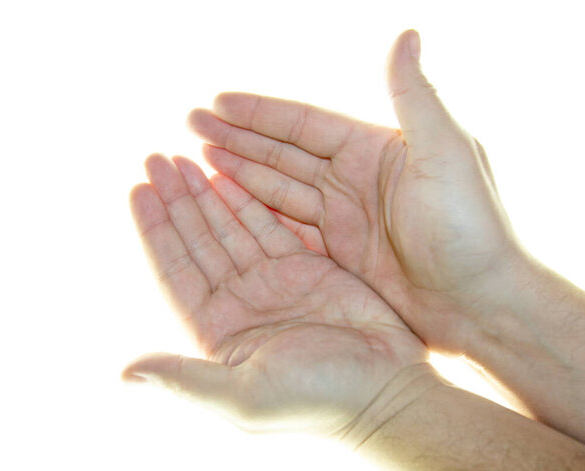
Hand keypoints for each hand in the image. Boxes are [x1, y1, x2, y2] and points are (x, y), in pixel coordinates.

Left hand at [122, 154, 427, 436]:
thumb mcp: (244, 396)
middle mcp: (240, 301)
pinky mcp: (305, 265)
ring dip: (206, 194)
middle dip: (177, 201)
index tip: (138, 189)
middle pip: (199, 240)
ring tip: (183, 160)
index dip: (156, 231)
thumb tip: (127, 373)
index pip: (176, 271)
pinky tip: (227, 177)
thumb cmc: (316, 400)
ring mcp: (272, 280)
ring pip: (230, 227)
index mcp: (219, 329)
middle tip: (157, 160)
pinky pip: (269, 225)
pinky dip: (248, 200)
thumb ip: (185, 378)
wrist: (385, 391)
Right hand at [186, 30, 521, 353]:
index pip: (303, 125)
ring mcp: (344, 218)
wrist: (482, 301)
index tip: (218, 103)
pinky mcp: (340, 254)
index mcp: (373, 150)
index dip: (260, 113)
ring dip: (240, 173)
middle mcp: (353, 180)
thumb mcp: (445, 153)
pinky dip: (257, 216)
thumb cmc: (471, 227)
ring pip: (279, 189)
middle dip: (237, 138)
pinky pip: (288, 227)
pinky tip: (230, 205)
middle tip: (192, 126)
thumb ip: (414, 97)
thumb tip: (407, 34)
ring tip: (199, 159)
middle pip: (282, 153)